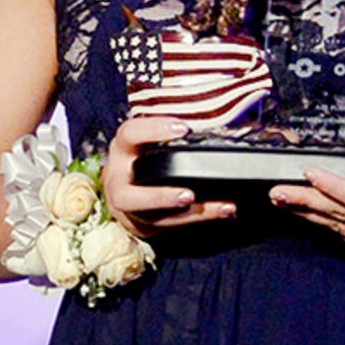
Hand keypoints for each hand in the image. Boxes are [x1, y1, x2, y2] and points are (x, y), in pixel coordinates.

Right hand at [105, 116, 234, 234]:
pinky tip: (225, 212)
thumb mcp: (148, 137)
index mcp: (123, 148)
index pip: (130, 134)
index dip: (154, 130)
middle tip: (189, 195)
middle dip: (160, 197)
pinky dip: (201, 219)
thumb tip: (221, 119)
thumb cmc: (143, 155)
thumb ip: (174, 130)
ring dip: (191, 215)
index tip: (184, 129)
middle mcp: (119, 179)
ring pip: (154, 217)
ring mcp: (129, 205)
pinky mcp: (144, 223)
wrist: (123, 187)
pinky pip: (171, 226)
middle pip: (129, 195)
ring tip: (221, 208)